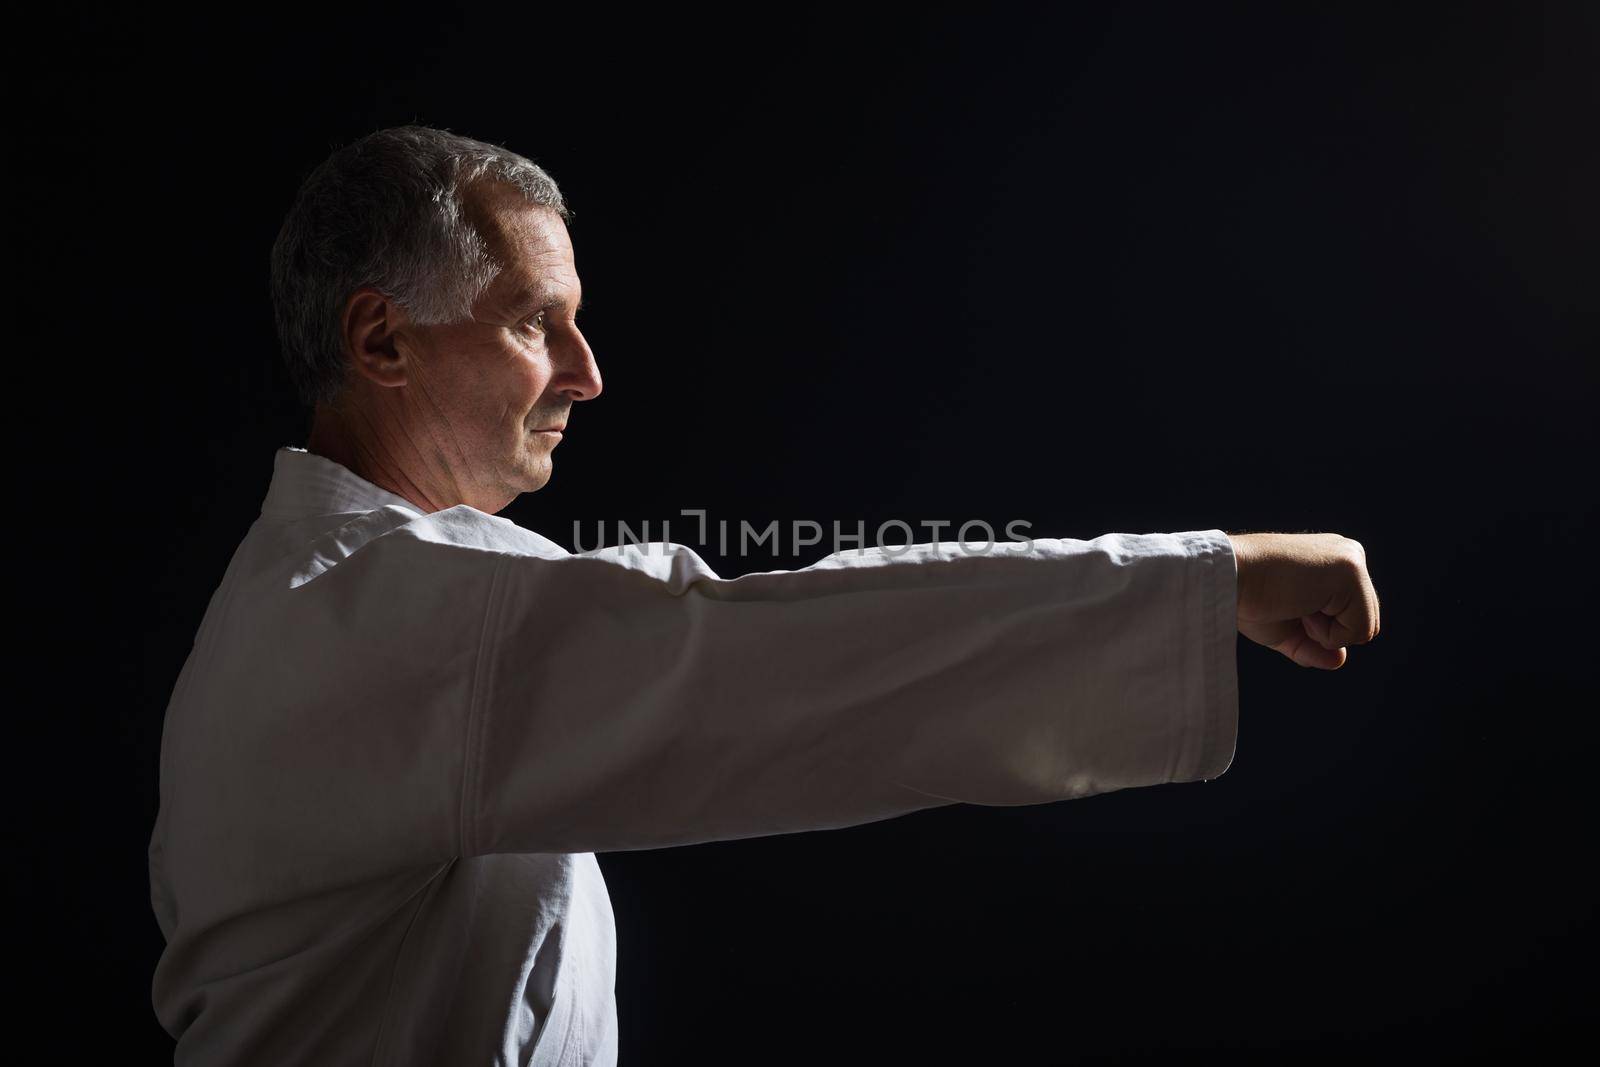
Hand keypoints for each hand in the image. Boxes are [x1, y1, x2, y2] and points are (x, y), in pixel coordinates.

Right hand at [1226, 532, 1380, 669]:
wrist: (1226, 577)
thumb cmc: (1246, 598)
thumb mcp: (1283, 628)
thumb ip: (1313, 645)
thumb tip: (1339, 660)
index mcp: (1333, 562)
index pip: (1350, 614)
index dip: (1319, 630)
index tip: (1286, 607)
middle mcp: (1348, 555)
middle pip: (1364, 620)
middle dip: (1327, 632)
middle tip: (1291, 608)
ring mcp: (1352, 561)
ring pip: (1366, 626)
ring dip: (1327, 633)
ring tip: (1295, 605)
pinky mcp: (1351, 573)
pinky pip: (1360, 629)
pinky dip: (1330, 634)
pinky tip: (1302, 607)